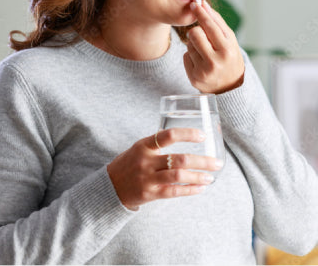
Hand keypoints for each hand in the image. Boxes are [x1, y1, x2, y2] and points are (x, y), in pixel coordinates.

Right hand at [107, 128, 223, 209]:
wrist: (110, 186)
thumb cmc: (129, 163)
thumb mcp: (139, 148)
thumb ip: (157, 143)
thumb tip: (183, 136)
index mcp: (144, 145)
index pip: (168, 135)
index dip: (187, 134)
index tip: (203, 136)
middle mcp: (146, 161)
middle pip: (179, 159)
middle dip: (202, 161)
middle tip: (217, 162)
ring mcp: (147, 178)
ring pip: (178, 176)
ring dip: (198, 176)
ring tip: (211, 176)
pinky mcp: (150, 194)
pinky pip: (173, 192)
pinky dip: (189, 190)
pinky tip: (200, 188)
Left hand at [183, 0, 244, 93]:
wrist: (230, 87)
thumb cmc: (229, 58)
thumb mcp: (230, 40)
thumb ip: (217, 22)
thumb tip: (203, 4)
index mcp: (227, 50)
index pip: (210, 26)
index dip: (201, 13)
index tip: (194, 3)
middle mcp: (215, 61)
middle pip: (195, 33)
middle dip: (197, 31)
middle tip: (203, 37)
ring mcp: (203, 71)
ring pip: (188, 44)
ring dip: (194, 45)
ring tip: (205, 53)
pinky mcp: (194, 78)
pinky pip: (185, 56)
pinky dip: (191, 56)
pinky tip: (201, 63)